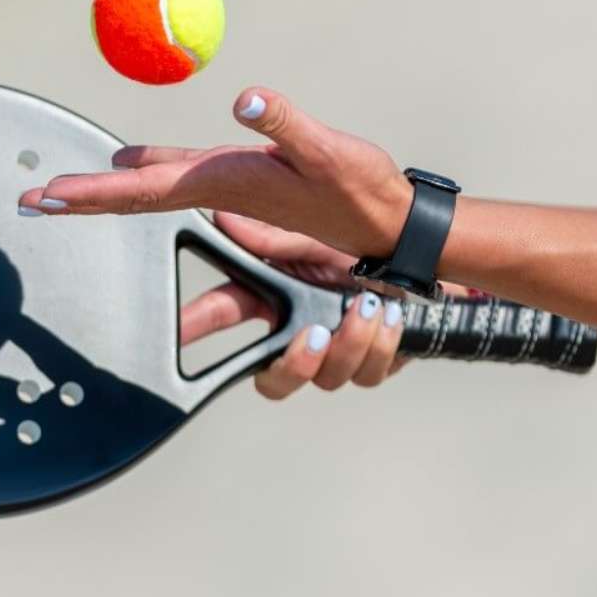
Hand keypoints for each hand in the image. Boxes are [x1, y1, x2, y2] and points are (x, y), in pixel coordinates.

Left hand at [17, 86, 413, 259]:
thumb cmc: (360, 191)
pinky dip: (141, 172)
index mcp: (224, 183)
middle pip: (132, 195)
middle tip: (27, 201)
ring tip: (57, 192)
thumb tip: (243, 100)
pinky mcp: (239, 179)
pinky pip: (176, 176)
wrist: (383, 226)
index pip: (144, 189)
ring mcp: (224, 187)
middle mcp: (214, 189)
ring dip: (102, 189)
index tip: (45, 199)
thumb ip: (288, 126)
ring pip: (150, 187)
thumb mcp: (329, 153)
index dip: (93, 192)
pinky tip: (123, 166)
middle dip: (79, 199)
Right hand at [181, 212, 408, 399]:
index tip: (173, 334)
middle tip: (312, 337)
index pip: (222, 315)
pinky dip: (382, 345)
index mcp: (274, 300)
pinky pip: (369, 375)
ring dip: (349, 346)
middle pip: (272, 380)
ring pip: (327, 379)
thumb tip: (226, 216)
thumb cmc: (365, 248)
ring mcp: (335, 356)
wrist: (423, 261)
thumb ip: (273, 237)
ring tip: (369, 308)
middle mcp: (299, 335)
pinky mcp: (371, 365)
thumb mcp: (317, 236)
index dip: (192, 328)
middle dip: (293, 366)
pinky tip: (392, 317)